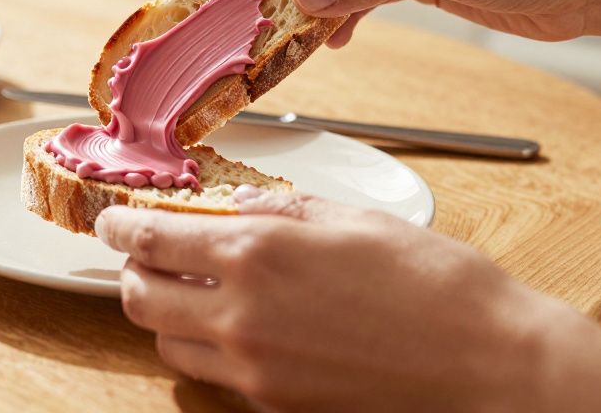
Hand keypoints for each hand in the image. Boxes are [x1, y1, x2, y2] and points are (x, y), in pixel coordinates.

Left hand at [97, 194, 600, 411]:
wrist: (489, 365)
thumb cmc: (435, 283)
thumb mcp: (354, 219)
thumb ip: (282, 211)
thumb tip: (237, 207)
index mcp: (257, 255)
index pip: (151, 240)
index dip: (120, 227)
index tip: (111, 220)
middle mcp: (242, 317)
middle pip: (141, 301)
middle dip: (133, 272)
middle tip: (147, 252)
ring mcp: (255, 370)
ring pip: (170, 347)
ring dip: (166, 316)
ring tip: (194, 291)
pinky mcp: (276, 404)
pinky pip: (215, 377)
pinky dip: (208, 350)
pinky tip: (239, 327)